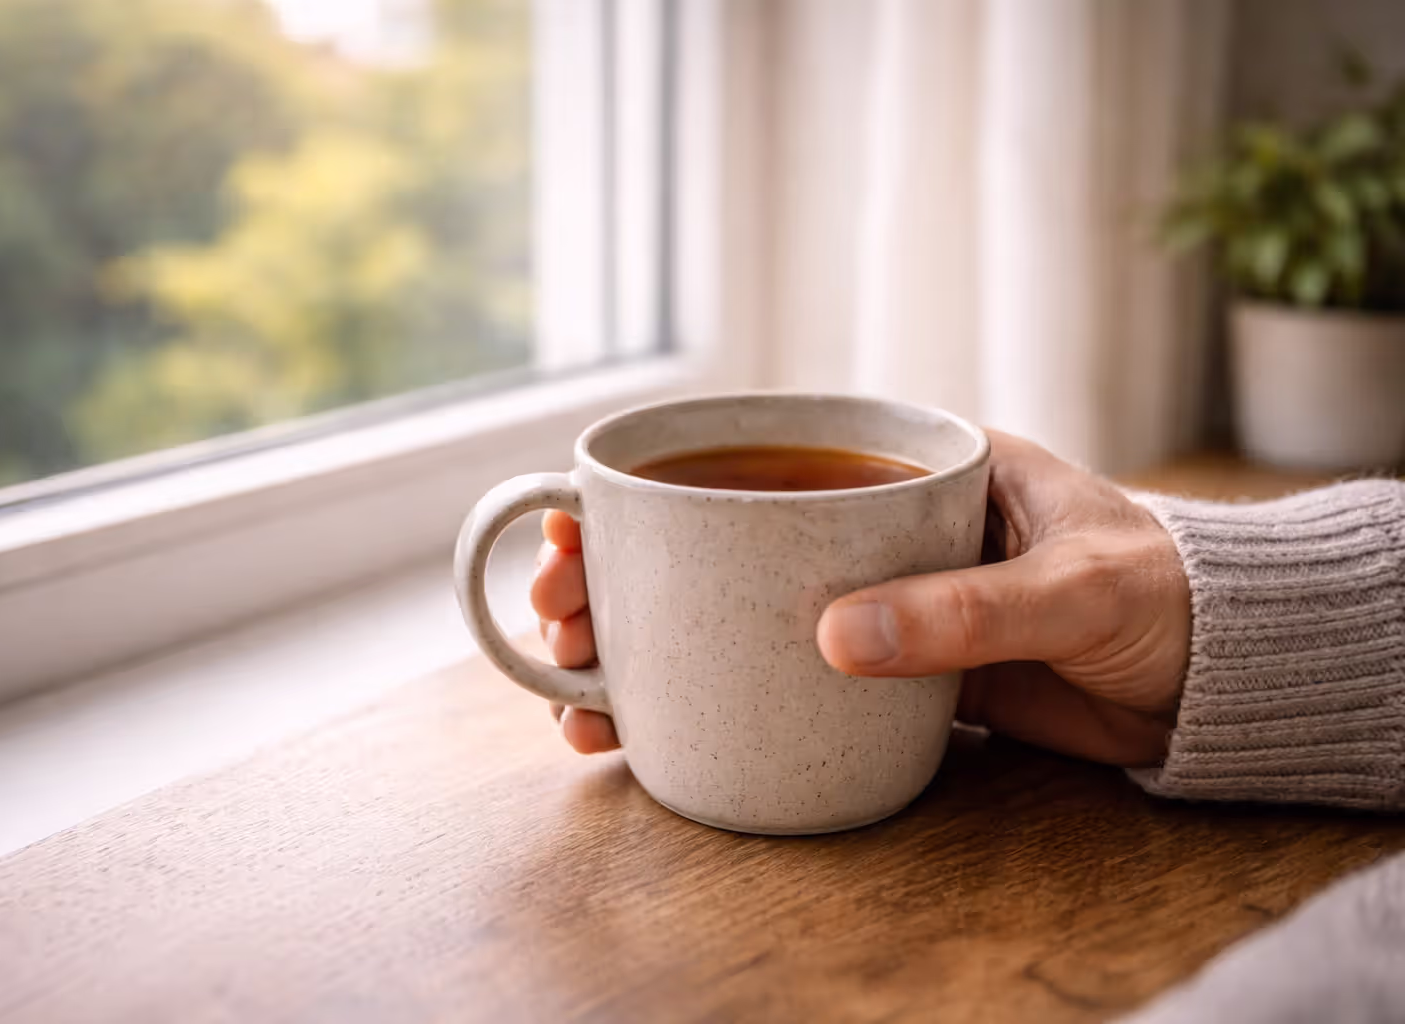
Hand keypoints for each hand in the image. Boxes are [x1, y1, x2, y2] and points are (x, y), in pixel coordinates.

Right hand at [530, 431, 1191, 765]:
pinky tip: (657, 738)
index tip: (573, 525)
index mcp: (902, 463)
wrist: (1220, 674)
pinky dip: (722, 709)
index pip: (748, 457)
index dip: (645, 490)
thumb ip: (964, 610)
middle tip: (556, 621)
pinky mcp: (888, 677)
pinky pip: (786, 688)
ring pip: (731, 622)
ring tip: (581, 701)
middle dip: (619, 582)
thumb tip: (830, 641)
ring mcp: (870, 604)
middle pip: (711, 547)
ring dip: (651, 655)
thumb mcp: (1072, 585)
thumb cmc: (1162, 590)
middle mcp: (867, 527)